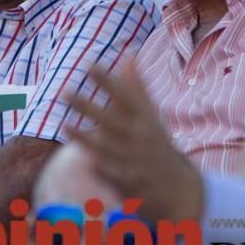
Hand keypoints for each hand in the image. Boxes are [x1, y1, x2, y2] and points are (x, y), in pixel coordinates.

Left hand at [66, 59, 203, 223]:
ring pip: (107, 148)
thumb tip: (129, 56)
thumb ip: (137, 88)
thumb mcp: (151, 116)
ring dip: (87, 138)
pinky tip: (85, 162)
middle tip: (64, 91)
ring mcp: (135, 161)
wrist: (180, 188)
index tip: (90, 65)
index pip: (125, 96)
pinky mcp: (130, 184)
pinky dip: (99, 169)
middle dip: (89, 107)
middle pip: (112, 120)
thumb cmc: (156, 144)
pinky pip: (111, 176)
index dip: (108, 81)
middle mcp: (140, 137)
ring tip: (65, 125)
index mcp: (145, 118)